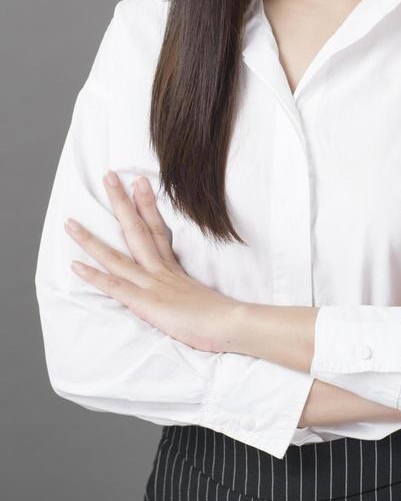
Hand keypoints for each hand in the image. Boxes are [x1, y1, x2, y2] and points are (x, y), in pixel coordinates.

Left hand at [64, 170, 238, 353]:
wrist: (231, 324)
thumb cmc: (222, 317)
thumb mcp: (203, 297)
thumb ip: (188, 291)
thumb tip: (186, 292)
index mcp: (174, 269)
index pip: (158, 230)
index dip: (147, 205)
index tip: (139, 182)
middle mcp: (161, 271)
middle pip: (137, 230)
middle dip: (120, 202)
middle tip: (108, 176)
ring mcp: (152, 285)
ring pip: (117, 256)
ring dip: (91, 240)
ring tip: (70, 223)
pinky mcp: (147, 303)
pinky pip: (116, 287)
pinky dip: (95, 276)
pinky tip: (75, 265)